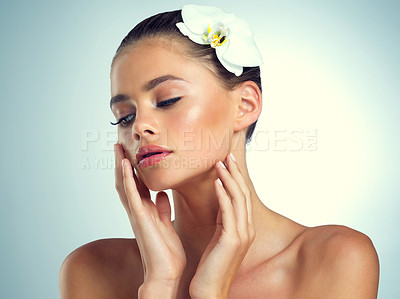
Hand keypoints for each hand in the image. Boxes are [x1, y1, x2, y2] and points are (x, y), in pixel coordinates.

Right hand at [114, 143, 186, 292]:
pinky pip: (131, 195)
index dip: (133, 170)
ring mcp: (136, 214)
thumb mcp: (166, 224)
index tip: (131, 154)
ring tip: (118, 149)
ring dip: (120, 166)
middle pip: (127, 182)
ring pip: (125, 185)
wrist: (166, 272)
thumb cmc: (166, 252)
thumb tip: (162, 194)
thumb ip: (162, 209)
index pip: (137, 186)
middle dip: (122, 164)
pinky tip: (124, 165)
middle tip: (118, 146)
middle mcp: (138, 210)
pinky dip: (126, 179)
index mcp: (145, 211)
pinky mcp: (139, 218)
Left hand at [189, 153, 255, 298]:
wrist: (209, 291)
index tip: (228, 161)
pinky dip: (223, 195)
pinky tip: (217, 183)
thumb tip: (217, 201)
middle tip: (227, 155)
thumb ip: (221, 219)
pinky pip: (228, 212)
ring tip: (220, 163)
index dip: (235, 178)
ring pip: (238, 199)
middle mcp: (246, 229)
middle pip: (243, 193)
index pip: (241, 196)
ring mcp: (242, 234)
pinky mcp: (232, 240)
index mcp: (243, 228)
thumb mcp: (217, 238)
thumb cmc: (210, 266)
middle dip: (235, 173)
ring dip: (229, 179)